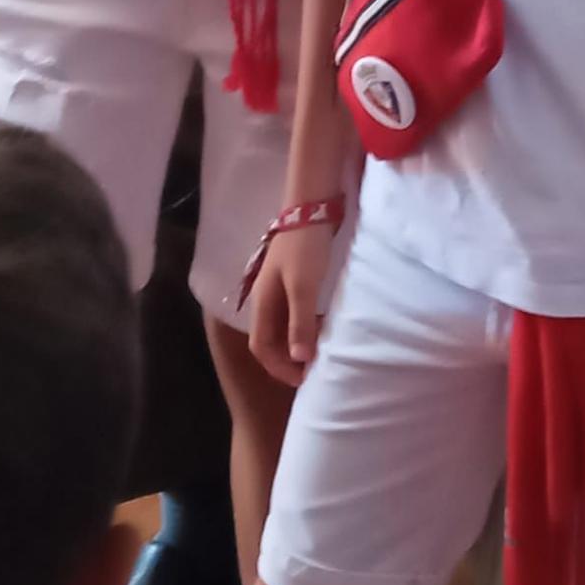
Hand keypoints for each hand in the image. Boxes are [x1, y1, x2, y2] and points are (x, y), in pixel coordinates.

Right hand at [248, 223, 334, 386]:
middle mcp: (267, 296)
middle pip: (270, 338)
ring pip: (284, 324)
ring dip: (298, 341)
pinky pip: (296, 310)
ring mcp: (280, 285)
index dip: (278, 367)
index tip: (303, 379)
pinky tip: (323, 326)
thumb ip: (300, 323)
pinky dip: (306, 324)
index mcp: (262, 301)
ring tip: (320, 353)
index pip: (261, 347)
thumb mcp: (303, 287)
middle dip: (287, 359)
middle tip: (312, 371)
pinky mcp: (296, 275)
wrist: (313, 205)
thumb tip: (299, 360)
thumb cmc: (305, 247)